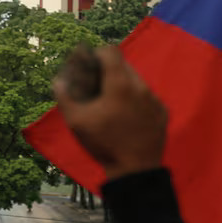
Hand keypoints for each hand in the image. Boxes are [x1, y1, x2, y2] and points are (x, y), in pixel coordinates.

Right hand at [53, 45, 167, 181]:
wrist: (134, 171)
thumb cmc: (104, 144)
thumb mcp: (76, 122)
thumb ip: (64, 97)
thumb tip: (58, 80)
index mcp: (120, 84)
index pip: (111, 51)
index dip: (97, 54)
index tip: (90, 65)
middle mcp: (141, 86)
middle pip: (125, 65)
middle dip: (110, 70)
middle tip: (98, 85)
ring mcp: (155, 99)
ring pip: (138, 81)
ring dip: (124, 85)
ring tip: (112, 103)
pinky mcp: (163, 112)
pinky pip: (148, 97)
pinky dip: (137, 100)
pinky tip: (128, 116)